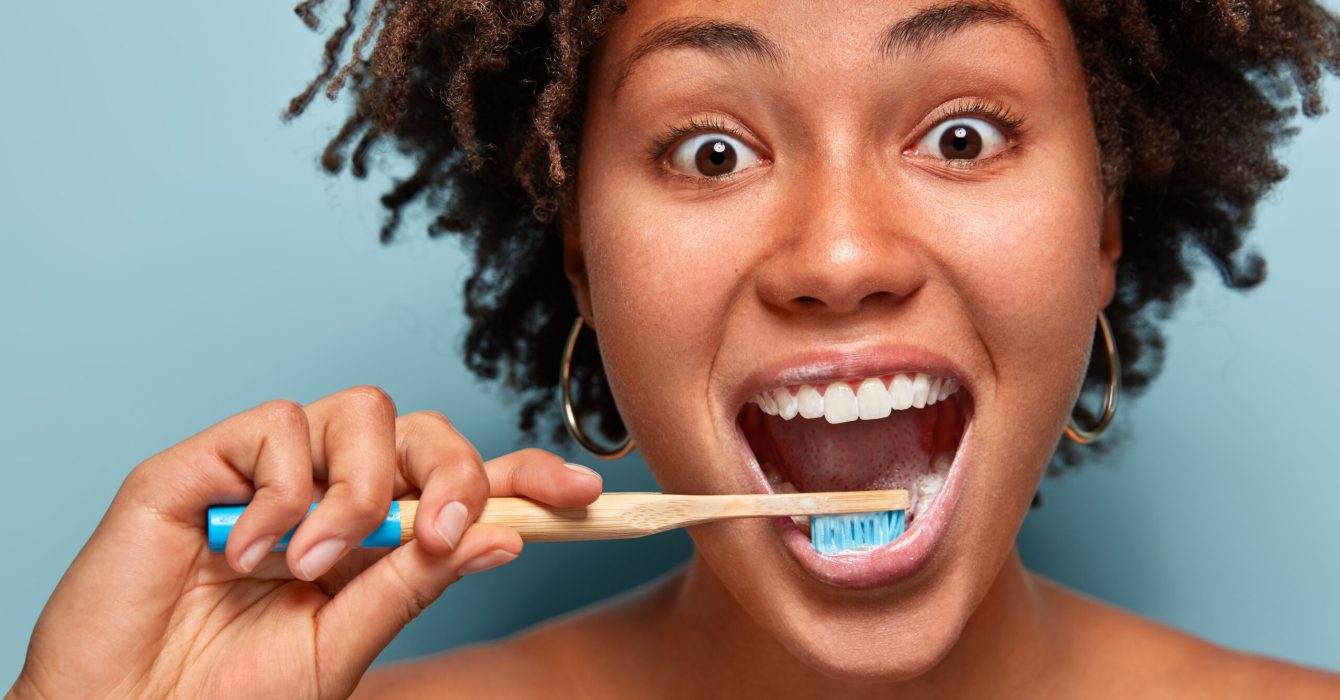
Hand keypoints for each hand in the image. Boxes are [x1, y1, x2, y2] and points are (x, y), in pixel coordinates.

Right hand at [11, 386, 601, 698]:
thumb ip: (411, 583)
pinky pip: (277, 426)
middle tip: (436, 535)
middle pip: (424, 430)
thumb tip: (502, 538)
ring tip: (310, 564)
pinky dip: (280, 489)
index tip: (585, 496)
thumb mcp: (340, 647)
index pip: (462, 485)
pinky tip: (246, 551)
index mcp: (371, 540)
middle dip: (452, 474)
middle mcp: (328, 493)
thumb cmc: (227, 696)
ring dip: (357, 490)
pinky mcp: (203, 461)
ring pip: (360, 413)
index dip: (524, 479)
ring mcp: (268, 473)